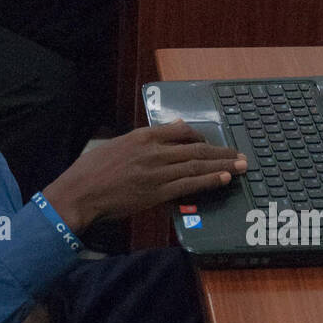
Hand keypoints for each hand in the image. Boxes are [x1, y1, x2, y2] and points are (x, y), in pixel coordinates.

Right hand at [44, 121, 247, 232]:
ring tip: (242, 166)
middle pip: (196, 148)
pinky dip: (209, 180)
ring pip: (197, 166)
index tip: (212, 144)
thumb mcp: (116, 145)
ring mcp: (157, 172)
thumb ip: (143, 139)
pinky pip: (190, 184)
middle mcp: (153, 151)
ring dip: (223, 165)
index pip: (181, 131)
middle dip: (221, 151)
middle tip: (241, 154)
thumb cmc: (92, 171)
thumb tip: (170, 129)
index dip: (201, 138)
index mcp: (143, 136)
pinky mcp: (157, 192)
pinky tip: (224, 179)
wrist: (80, 193)